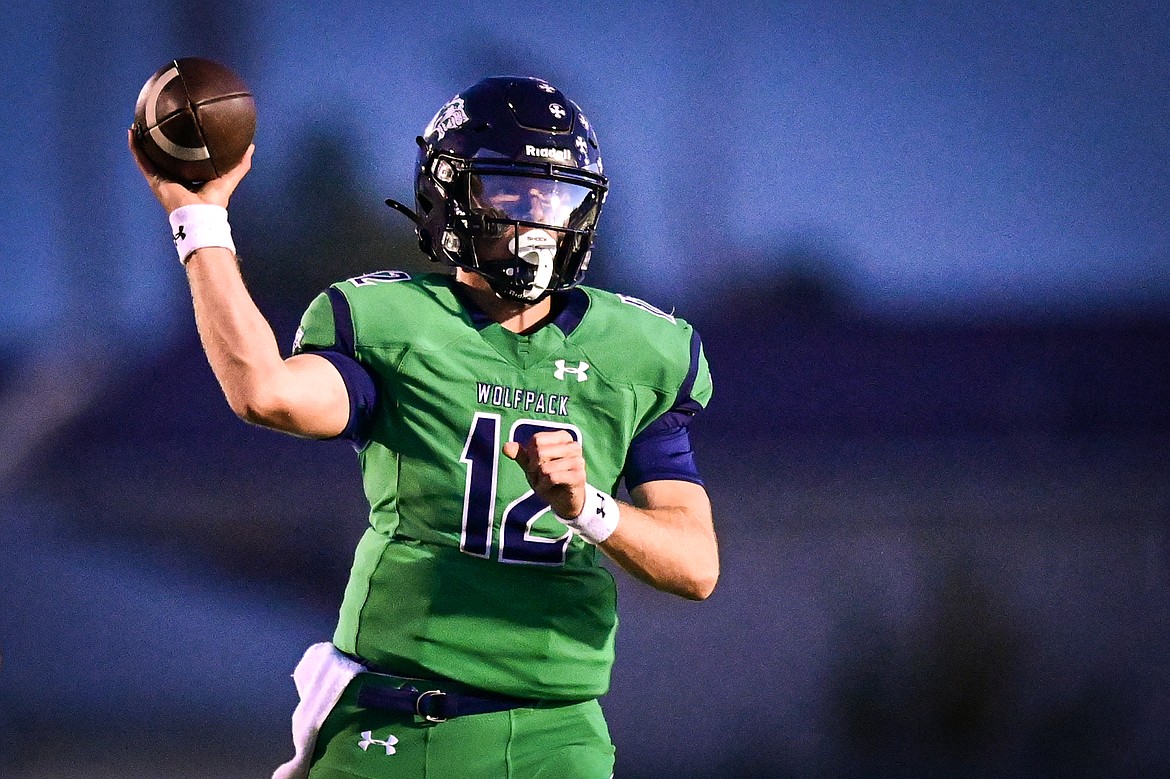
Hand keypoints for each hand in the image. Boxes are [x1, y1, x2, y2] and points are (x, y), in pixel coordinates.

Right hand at [128, 128, 253, 213]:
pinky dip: (135, 147)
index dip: (180, 143)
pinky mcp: (154, 180)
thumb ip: (240, 163)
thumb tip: (251, 146)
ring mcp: (162, 178)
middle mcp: (173, 176)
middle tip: (156, 120)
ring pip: (148, 155)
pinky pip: (141, 160)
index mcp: (189, 176)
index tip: (178, 125)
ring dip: (142, 139)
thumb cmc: (215, 201)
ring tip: (138, 122)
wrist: (201, 214)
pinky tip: (132, 132)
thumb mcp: (229, 176)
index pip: (182, 157)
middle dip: (158, 139)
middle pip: (163, 154)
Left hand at [503, 430, 586, 518]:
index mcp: (563, 437)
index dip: (530, 456)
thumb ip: (520, 454)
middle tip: (542, 477)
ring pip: (544, 467)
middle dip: (534, 469)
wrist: (565, 501)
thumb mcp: (532, 466)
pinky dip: (545, 486)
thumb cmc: (549, 479)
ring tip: (548, 483)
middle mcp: (573, 446)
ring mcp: (578, 460)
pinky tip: (552, 488)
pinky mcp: (579, 476)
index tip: (537, 466)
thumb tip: (506, 446)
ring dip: (539, 479)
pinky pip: (551, 477)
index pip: (536, 440)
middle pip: (539, 452)